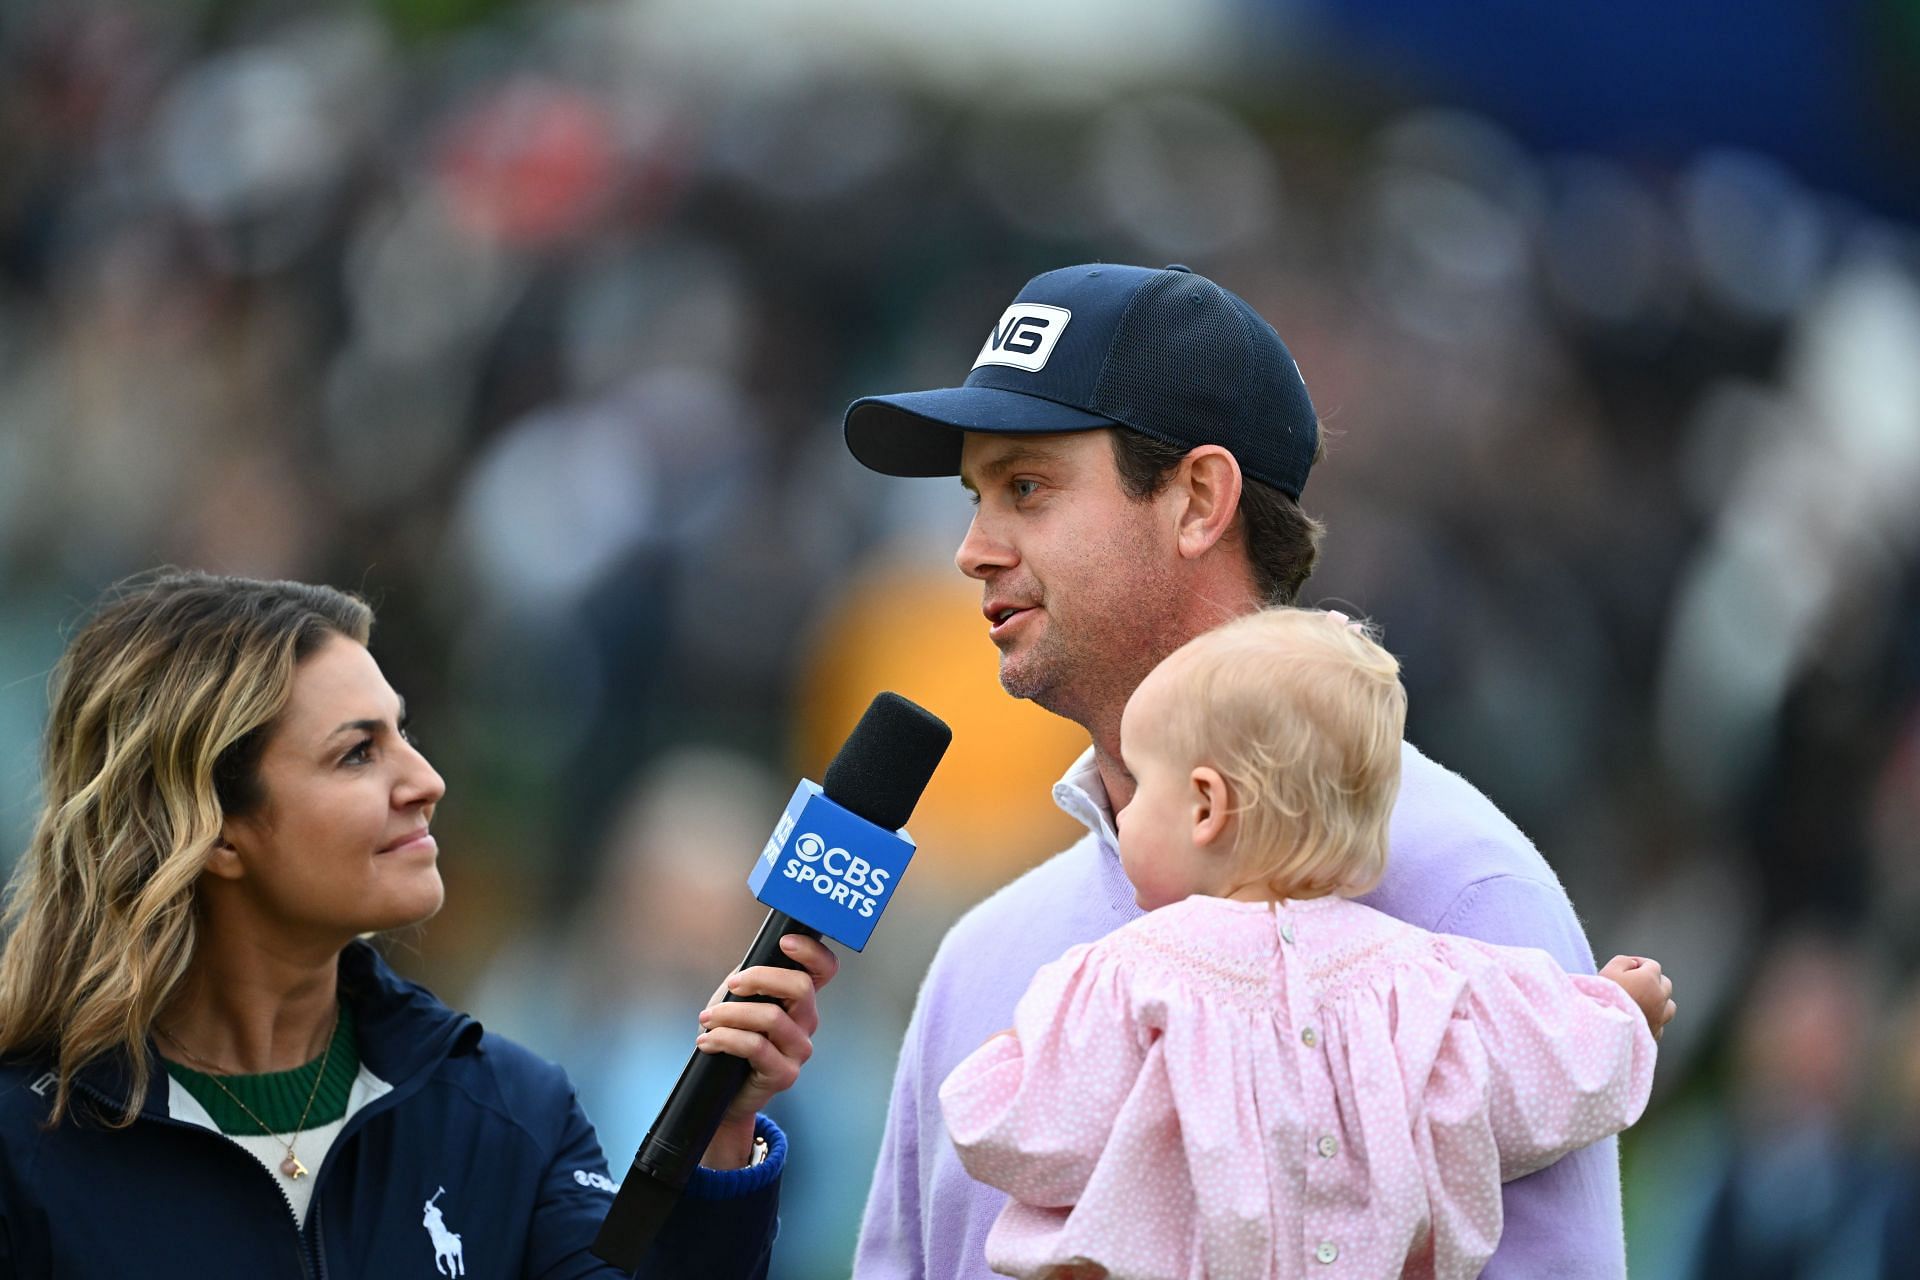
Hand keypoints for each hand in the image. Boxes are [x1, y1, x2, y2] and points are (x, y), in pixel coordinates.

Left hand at [694, 933, 838, 1167]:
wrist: (724, 1090)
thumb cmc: (733, 1037)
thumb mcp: (740, 1000)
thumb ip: (752, 978)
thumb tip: (749, 963)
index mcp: (800, 999)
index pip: (825, 968)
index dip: (812, 952)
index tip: (784, 943)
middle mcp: (807, 1021)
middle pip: (801, 987)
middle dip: (761, 978)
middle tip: (732, 985)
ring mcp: (799, 1049)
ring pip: (772, 1017)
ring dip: (731, 1013)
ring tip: (707, 1019)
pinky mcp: (785, 1074)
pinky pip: (756, 1047)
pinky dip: (725, 1038)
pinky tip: (707, 1040)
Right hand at [1600, 955, 1675, 1040]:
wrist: (1603, 1028)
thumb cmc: (1603, 997)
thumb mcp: (1608, 970)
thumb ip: (1623, 961)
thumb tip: (1633, 963)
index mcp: (1649, 980)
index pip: (1653, 965)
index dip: (1640, 964)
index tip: (1627, 968)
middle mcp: (1659, 997)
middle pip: (1665, 983)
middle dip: (1652, 981)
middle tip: (1634, 984)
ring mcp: (1660, 1017)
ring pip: (1669, 1005)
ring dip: (1659, 1001)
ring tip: (1643, 1003)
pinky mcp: (1655, 1033)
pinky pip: (1661, 1024)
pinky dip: (1654, 1020)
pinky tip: (1640, 1019)